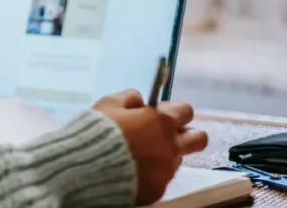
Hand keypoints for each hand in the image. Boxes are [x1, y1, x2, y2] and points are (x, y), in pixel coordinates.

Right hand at [93, 90, 208, 204]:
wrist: (86, 168)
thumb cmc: (98, 132)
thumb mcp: (109, 103)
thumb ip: (130, 97)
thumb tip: (140, 100)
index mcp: (161, 122)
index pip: (186, 111)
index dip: (174, 111)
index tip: (160, 113)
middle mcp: (171, 146)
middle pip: (199, 139)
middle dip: (188, 134)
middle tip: (168, 135)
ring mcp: (166, 170)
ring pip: (178, 159)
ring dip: (166, 154)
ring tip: (142, 154)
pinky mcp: (158, 189)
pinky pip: (162, 178)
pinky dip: (152, 173)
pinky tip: (134, 169)